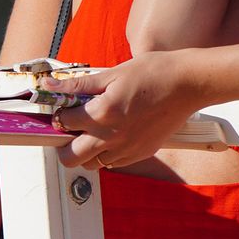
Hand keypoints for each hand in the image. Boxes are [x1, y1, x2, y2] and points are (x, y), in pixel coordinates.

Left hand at [41, 53, 205, 170]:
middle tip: (69, 130)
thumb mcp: (113, 72)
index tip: (62, 110)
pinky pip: (113, 163)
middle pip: (71, 157)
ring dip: (85, 152)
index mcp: (102, 113)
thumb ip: (79, 83)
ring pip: (91, 165)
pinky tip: (113, 135)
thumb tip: (50, 86)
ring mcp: (128, 148)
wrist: (188, 84)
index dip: (58, 115)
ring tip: (91, 132)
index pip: (64, 123)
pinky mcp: (142, 153)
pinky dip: (106, 154)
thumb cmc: (154, 72)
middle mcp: (112, 136)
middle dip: (63, 145)